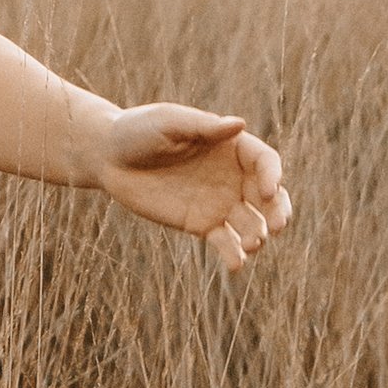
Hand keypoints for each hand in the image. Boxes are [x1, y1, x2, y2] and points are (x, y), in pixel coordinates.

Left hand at [93, 109, 291, 272]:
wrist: (109, 158)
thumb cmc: (138, 130)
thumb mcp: (168, 122)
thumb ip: (202, 127)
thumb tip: (239, 124)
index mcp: (230, 146)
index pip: (265, 162)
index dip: (273, 176)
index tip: (268, 191)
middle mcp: (232, 175)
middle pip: (268, 196)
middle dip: (278, 211)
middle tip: (278, 226)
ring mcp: (219, 202)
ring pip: (251, 222)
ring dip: (258, 235)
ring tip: (252, 245)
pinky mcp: (201, 224)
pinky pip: (226, 242)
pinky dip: (234, 255)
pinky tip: (235, 265)